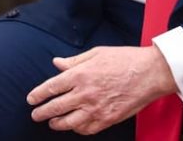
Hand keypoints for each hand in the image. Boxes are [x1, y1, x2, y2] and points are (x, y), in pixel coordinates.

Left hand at [25, 46, 176, 134]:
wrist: (151, 72)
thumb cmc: (125, 59)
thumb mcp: (96, 53)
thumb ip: (74, 61)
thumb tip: (57, 63)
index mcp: (80, 75)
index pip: (51, 87)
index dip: (38, 95)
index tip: (31, 99)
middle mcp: (85, 93)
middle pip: (56, 107)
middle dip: (42, 112)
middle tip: (35, 115)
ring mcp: (97, 109)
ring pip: (69, 122)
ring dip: (57, 123)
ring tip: (52, 123)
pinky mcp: (108, 119)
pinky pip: (87, 129)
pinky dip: (78, 129)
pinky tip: (74, 126)